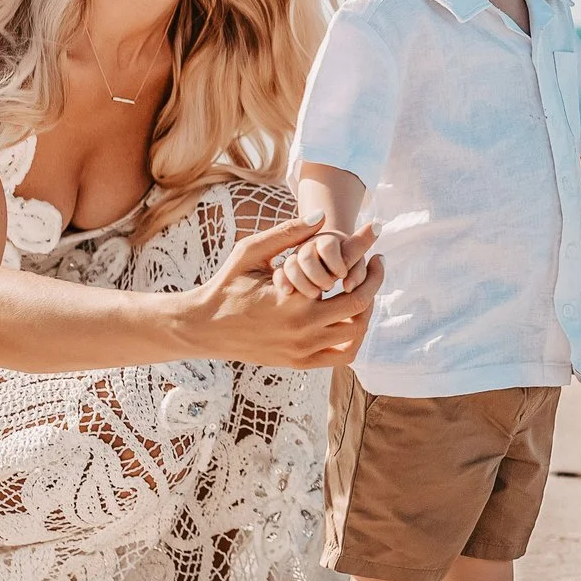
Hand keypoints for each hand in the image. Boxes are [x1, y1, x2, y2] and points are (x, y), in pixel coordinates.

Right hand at [188, 216, 385, 367]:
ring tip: (362, 287)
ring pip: (356, 333)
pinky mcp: (300, 363)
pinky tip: (350, 316)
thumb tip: (322, 217)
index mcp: (293, 300)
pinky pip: (342, 355)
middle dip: (373, 280)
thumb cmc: (227, 283)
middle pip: (360, 306)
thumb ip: (286, 233)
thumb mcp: (250, 252)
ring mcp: (302, 350)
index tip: (376, 234)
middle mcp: (301, 328)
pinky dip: (353, 337)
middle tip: (375, 263)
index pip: (348, 277)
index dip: (366, 254)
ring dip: (365, 309)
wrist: (204, 327)